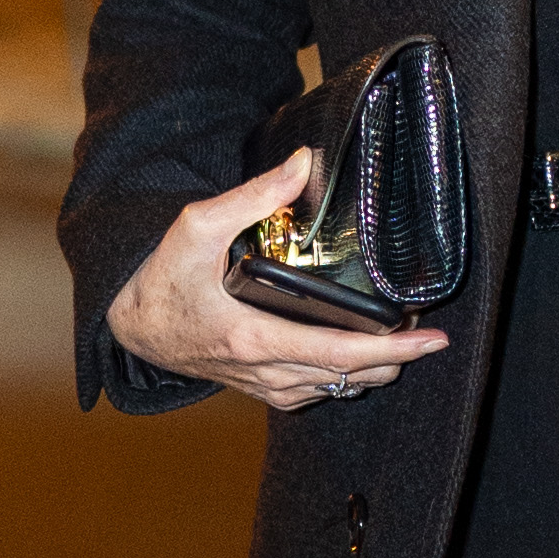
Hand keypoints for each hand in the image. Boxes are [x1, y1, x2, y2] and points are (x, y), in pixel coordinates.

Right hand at [105, 147, 450, 410]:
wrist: (128, 323)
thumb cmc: (160, 277)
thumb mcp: (197, 225)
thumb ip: (254, 195)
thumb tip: (304, 164)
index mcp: (252, 337)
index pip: (338, 353)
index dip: (391, 348)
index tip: (430, 339)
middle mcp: (261, 370)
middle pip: (346, 378)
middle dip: (394, 359)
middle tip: (426, 334)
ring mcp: (258, 383)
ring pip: (331, 390)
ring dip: (371, 370)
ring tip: (401, 342)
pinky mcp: (254, 385)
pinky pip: (309, 393)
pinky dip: (340, 379)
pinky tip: (355, 360)